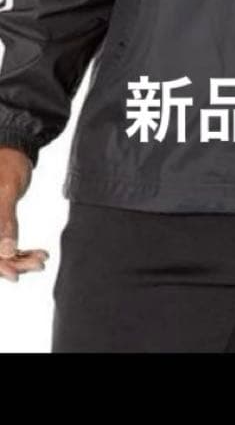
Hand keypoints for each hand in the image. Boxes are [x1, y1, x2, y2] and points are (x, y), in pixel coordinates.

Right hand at [0, 147, 47, 281]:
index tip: (16, 275)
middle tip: (38, 263)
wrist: (14, 149)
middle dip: (13, 263)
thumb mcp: (6, 190)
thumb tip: (6, 251)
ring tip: (41, 259)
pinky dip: (21, 251)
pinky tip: (38, 252)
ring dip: (19, 259)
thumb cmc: (6, 163)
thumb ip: (4, 220)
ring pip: (0, 251)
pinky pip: (5, 244)